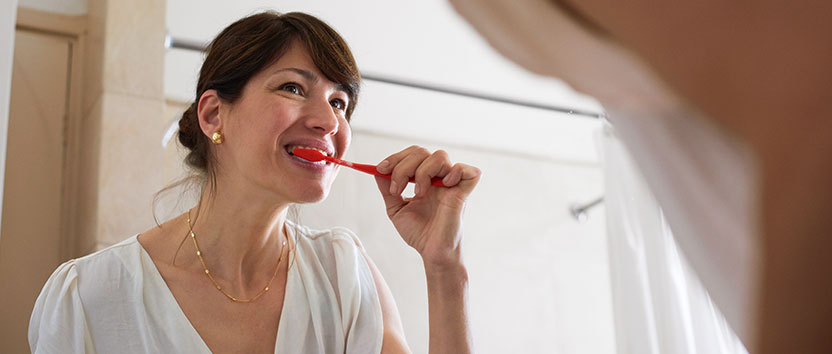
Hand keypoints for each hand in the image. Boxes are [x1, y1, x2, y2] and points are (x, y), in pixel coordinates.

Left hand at [374, 146, 480, 267]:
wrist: (431, 252)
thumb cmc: (419, 233)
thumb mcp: (395, 208)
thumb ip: (387, 189)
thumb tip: (376, 170)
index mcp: (423, 178)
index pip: (412, 154)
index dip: (396, 157)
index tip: (381, 169)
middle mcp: (437, 177)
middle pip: (421, 152)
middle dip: (403, 166)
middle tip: (397, 188)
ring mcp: (452, 183)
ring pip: (439, 156)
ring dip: (423, 172)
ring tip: (419, 193)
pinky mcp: (463, 192)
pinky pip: (466, 170)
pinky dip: (454, 173)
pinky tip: (444, 186)